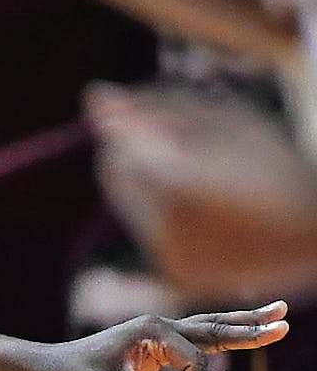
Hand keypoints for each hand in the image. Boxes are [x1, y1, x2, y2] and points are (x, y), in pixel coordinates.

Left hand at [51, 303, 288, 370]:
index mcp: (151, 332)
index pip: (197, 360)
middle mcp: (159, 326)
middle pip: (216, 326)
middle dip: (252, 327)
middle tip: (286, 318)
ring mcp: (159, 333)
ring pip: (211, 327)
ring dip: (244, 324)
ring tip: (279, 313)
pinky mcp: (157, 345)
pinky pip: (199, 338)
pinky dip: (224, 334)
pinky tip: (242, 330)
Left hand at [88, 85, 316, 298]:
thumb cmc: (278, 167)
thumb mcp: (229, 121)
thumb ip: (159, 106)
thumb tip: (93, 95)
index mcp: (188, 187)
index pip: (123, 146)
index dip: (128, 124)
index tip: (122, 106)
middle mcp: (171, 231)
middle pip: (115, 171)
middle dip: (136, 150)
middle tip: (181, 145)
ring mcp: (171, 258)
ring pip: (126, 199)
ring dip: (149, 180)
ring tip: (203, 181)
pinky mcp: (175, 275)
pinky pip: (147, 226)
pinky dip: (163, 210)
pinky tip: (207, 210)